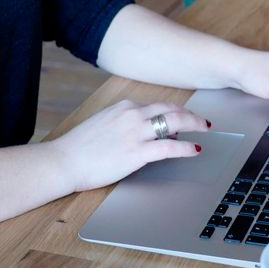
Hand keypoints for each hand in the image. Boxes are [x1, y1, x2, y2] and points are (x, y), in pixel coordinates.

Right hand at [49, 100, 204, 190]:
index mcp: (124, 107)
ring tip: (204, 129)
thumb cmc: (78, 147)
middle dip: (190, 114)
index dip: (173, 112)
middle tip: (202, 121)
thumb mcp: (102, 124)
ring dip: (194, 124)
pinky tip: (194, 149)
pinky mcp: (137, 152)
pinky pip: (170, 148)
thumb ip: (123, 123)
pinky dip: (186, 148)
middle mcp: (132, 114)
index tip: (182, 117)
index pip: (157, 106)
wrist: (64, 161)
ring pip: (175, 122)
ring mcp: (136, 132)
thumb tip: (141, 130)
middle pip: (171, 109)